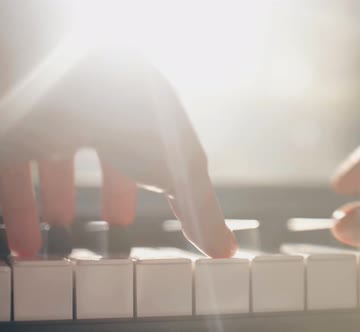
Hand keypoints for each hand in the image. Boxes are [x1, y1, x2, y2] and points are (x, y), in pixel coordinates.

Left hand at [0, 50, 236, 257]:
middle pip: (106, 154)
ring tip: (60, 227)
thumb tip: (227, 250)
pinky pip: (15, 177)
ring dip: (57, 201)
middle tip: (114, 219)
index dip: (155, 181)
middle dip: (111, 189)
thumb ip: (201, 211)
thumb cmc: (135, 116)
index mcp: (147, 114)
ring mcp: (57, 121)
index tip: (161, 203)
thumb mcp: (181, 170)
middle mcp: (102, 113)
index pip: (154, 149)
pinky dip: (19, 214)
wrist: (69, 81)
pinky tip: (25, 245)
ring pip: (57, 165)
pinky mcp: (18, 134)